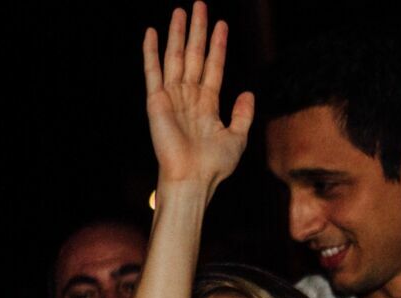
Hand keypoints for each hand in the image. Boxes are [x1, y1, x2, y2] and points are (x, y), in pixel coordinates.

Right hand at [143, 3, 253, 192]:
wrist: (193, 178)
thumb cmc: (214, 165)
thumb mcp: (237, 138)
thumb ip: (243, 115)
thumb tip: (248, 93)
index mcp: (207, 104)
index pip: (214, 67)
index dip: (217, 46)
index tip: (222, 24)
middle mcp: (188, 97)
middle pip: (194, 55)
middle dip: (198, 30)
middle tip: (200, 4)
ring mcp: (172, 97)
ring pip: (176, 57)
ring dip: (178, 33)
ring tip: (182, 10)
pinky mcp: (156, 101)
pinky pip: (153, 71)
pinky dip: (151, 51)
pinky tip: (152, 32)